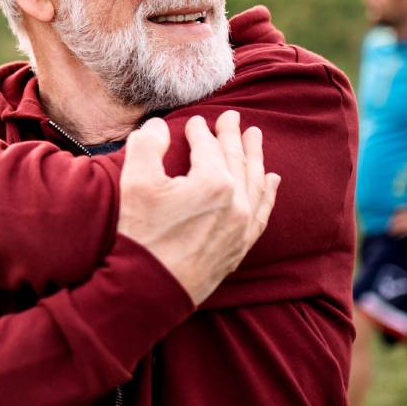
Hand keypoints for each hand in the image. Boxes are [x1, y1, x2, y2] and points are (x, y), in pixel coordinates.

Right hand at [117, 111, 281, 305]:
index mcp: (213, 182)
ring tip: (255, 138)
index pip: (209, 147)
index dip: (201, 131)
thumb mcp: (135, 182)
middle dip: (233, 136)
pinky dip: (267, 192)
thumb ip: (147, 145)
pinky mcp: (241, 246)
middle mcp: (236, 202)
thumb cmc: (141, 235)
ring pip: (255, 182)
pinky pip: (262, 212)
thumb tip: (158, 126)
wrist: (149, 288)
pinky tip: (271, 180)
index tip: (195, 121)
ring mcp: (242, 225)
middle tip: (233, 117)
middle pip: (236, 159)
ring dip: (255, 157)